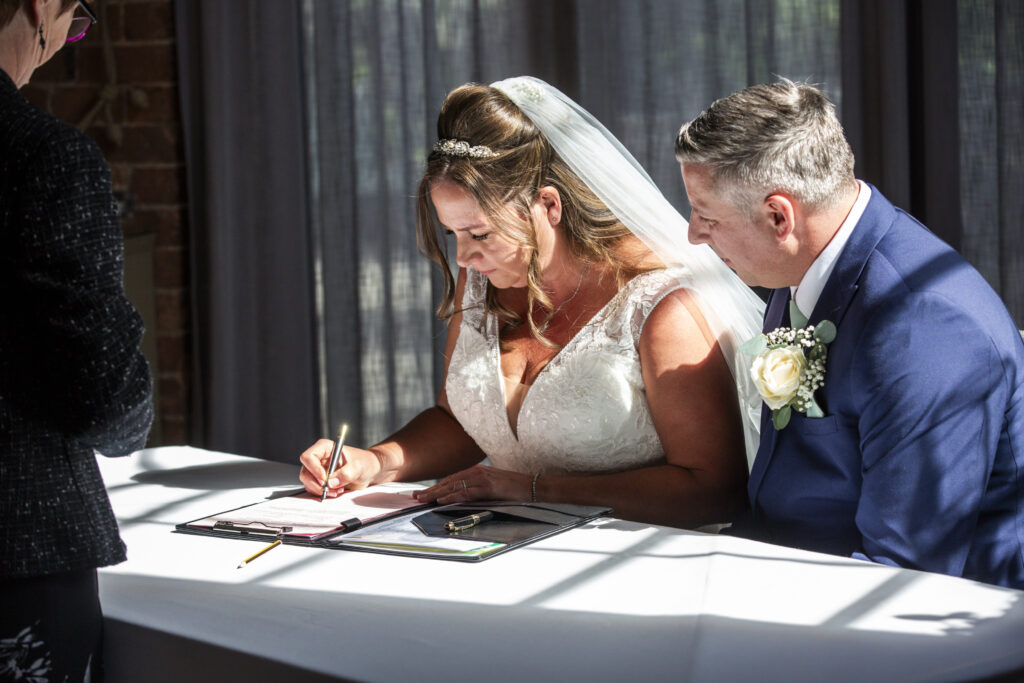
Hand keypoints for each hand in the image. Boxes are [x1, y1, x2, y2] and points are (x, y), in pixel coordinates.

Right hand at [299, 440, 381, 497]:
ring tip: (337, 491)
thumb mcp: (358, 467)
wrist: (370, 470)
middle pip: (305, 472)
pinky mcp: (321, 480)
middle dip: (317, 484)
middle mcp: (319, 458)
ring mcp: (318, 470)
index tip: (325, 479)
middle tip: (329, 490)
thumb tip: (330, 483)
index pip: (308, 457)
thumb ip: (346, 474)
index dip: (314, 470)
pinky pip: (315, 489)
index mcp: (325, 448)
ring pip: (308, 483)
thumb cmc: (365, 462)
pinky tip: (336, 492)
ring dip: (321, 490)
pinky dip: (323, 493)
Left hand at [413, 465, 532, 504]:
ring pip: (453, 486)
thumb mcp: (493, 487)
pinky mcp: (488, 487)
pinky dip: (452, 496)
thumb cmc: (514, 488)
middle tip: (415, 496)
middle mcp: (477, 472)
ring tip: (423, 499)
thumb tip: (463, 498)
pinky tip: (441, 501)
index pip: (452, 479)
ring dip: (436, 494)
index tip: (423, 492)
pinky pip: (465, 492)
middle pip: (449, 481)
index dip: (436, 486)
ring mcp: (482, 478)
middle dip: (431, 490)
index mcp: (477, 471)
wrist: (532, 486)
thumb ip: (478, 489)